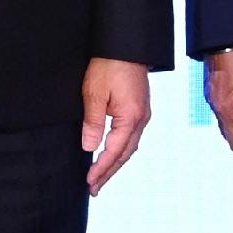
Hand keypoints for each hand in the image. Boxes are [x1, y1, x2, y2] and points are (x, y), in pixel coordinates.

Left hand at [79, 58, 153, 192]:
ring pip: (130, 147)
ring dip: (115, 163)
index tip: (90, 182)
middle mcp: (141, 119)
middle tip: (94, 188)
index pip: (114, 151)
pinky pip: (131, 136)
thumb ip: (93, 123)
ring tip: (101, 177)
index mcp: (131, 117)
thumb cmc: (109, 65)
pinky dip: (121, 150)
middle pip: (125, 154)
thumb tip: (89, 148)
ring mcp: (142, 114)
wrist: (125, 44)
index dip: (101, 168)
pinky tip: (112, 154)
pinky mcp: (139, 108)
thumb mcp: (94, 94)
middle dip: (109, 172)